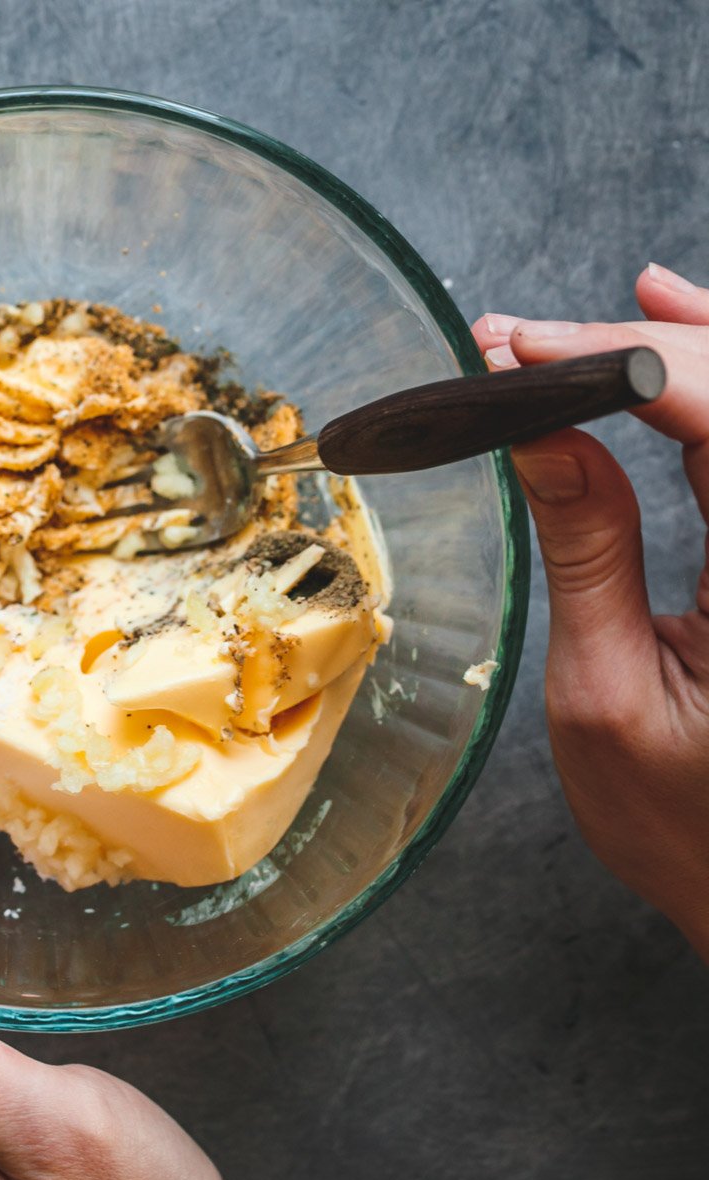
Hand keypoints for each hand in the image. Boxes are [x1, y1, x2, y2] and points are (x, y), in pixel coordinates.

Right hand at [471, 261, 708, 959]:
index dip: (629, 367)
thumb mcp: (604, 696)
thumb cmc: (686, 827)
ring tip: (574, 324)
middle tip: (518, 339)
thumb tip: (542, 438)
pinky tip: (663, 323)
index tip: (525, 350)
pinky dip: (705, 382)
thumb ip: (587, 554)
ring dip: (677, 347)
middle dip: (636, 349)